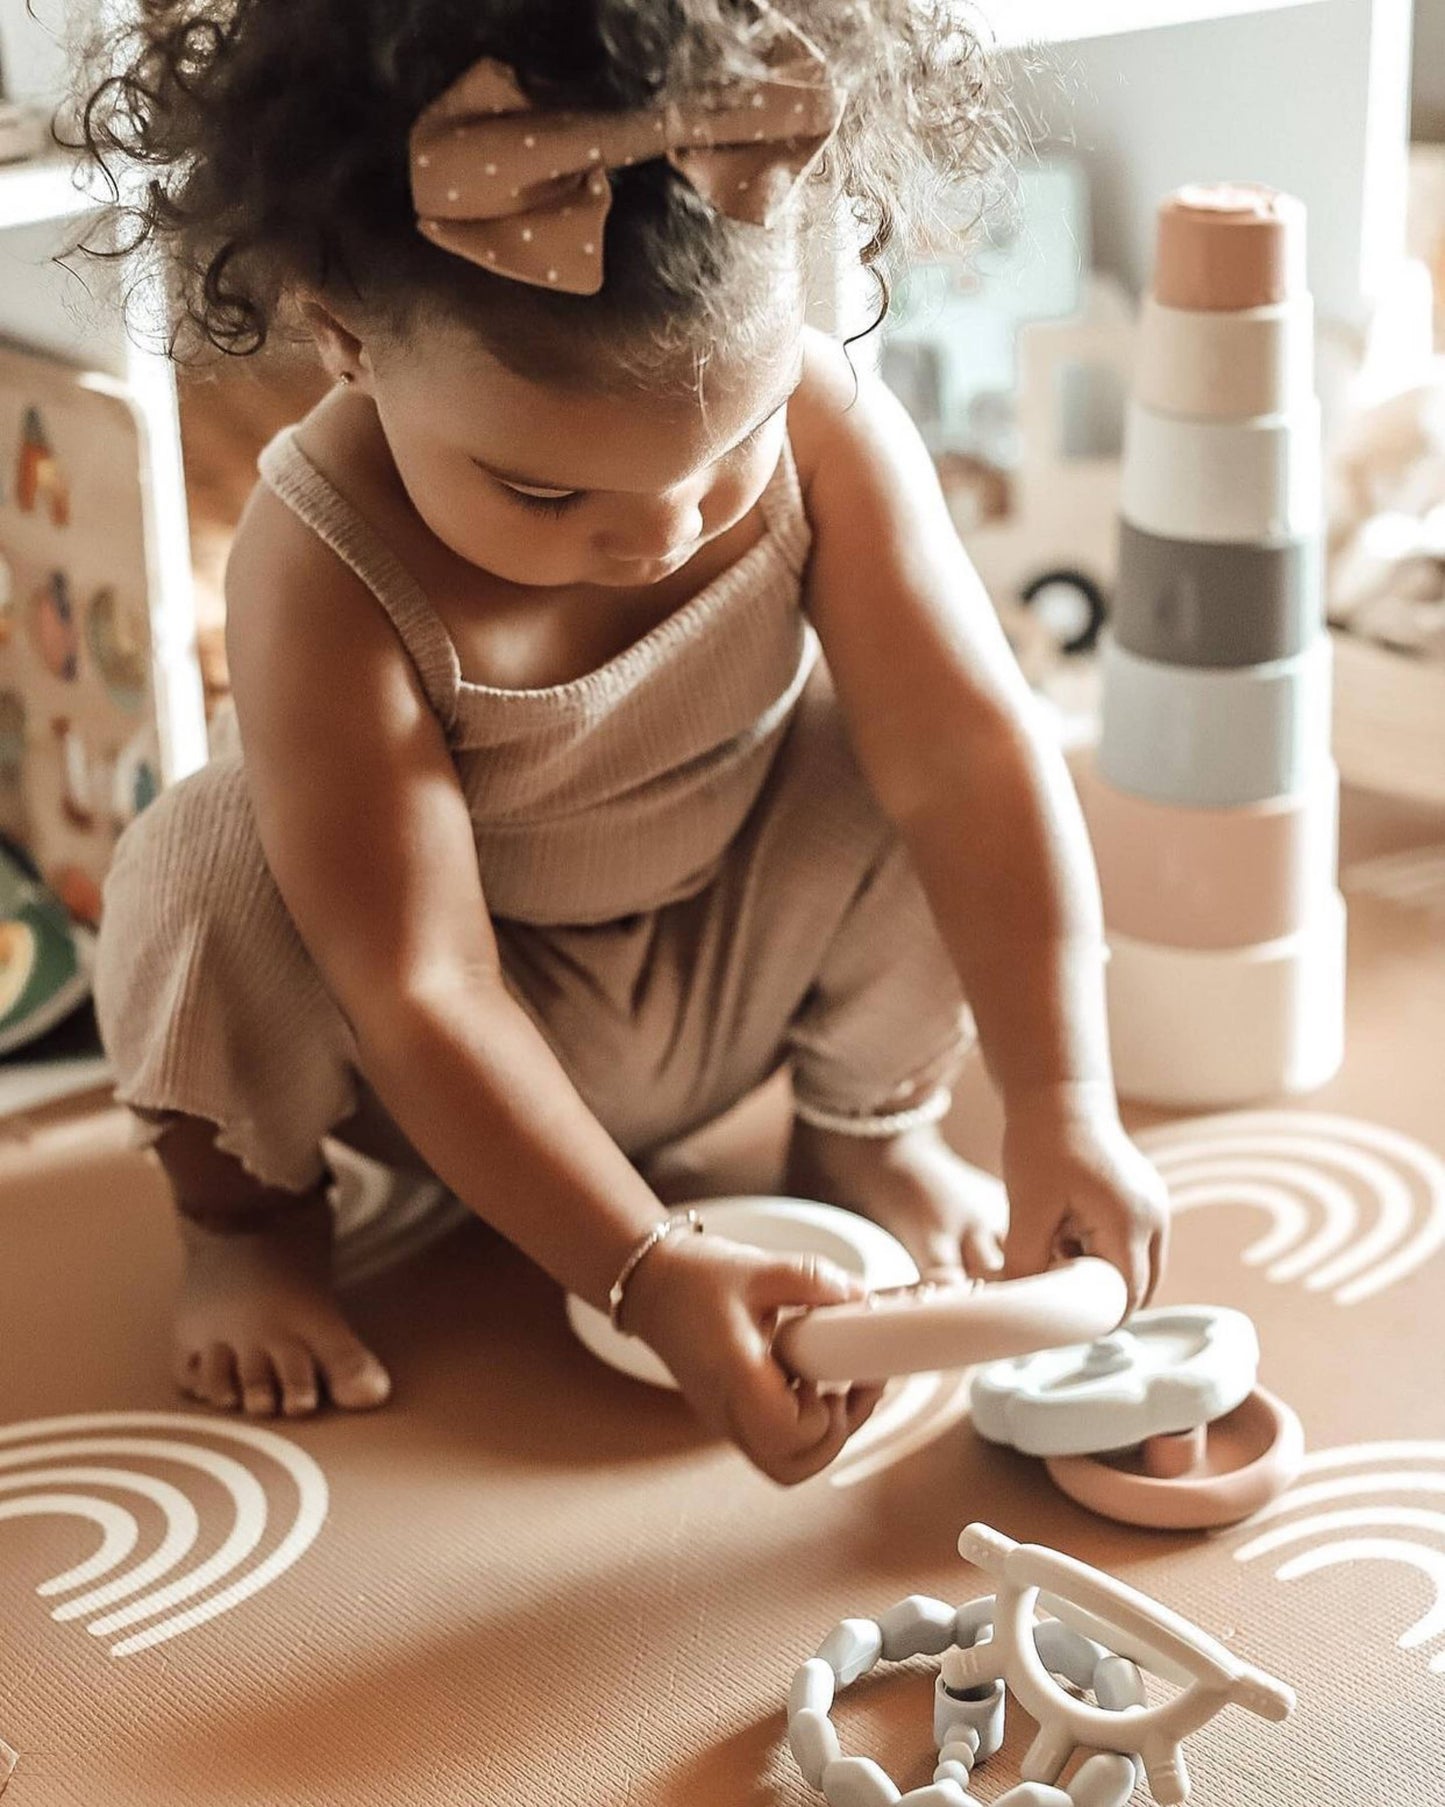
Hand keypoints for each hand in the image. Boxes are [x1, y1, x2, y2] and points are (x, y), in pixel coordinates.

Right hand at [622, 1232, 883, 1484]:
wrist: (650, 1285)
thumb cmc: (693, 1278)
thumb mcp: (759, 1267)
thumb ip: (814, 1280)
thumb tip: (861, 1298)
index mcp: (733, 1374)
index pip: (788, 1431)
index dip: (826, 1412)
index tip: (844, 1372)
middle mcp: (727, 1410)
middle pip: (791, 1466)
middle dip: (835, 1434)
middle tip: (851, 1388)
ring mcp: (727, 1420)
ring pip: (784, 1464)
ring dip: (822, 1436)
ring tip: (836, 1387)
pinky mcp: (732, 1417)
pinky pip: (774, 1445)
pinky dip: (804, 1428)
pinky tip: (813, 1381)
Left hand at [1000, 1081, 1168, 1313]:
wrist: (1057, 1096)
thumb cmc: (1040, 1146)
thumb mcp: (1026, 1210)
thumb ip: (1026, 1264)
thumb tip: (1020, 1310)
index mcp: (1130, 1223)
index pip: (1127, 1297)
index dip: (1096, 1316)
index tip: (1060, 1317)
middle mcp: (1154, 1218)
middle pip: (1140, 1288)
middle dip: (1100, 1297)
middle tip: (1056, 1282)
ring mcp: (1155, 1207)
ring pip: (1138, 1267)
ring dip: (1102, 1273)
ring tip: (1060, 1246)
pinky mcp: (1145, 1200)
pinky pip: (1134, 1244)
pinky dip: (1105, 1251)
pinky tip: (1068, 1231)